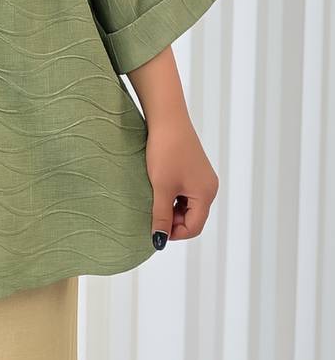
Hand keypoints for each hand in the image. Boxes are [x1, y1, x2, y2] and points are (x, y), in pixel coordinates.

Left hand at [144, 110, 218, 248]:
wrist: (167, 118)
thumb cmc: (166, 151)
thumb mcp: (161, 187)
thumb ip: (160, 216)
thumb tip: (159, 241)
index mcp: (206, 194)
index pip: (194, 227)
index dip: (173, 233)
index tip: (153, 228)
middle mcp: (209, 187)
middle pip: (192, 217)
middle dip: (172, 220)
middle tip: (151, 211)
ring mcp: (202, 177)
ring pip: (187, 205)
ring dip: (171, 207)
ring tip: (153, 197)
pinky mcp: (194, 169)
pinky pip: (185, 191)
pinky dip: (172, 194)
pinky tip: (158, 186)